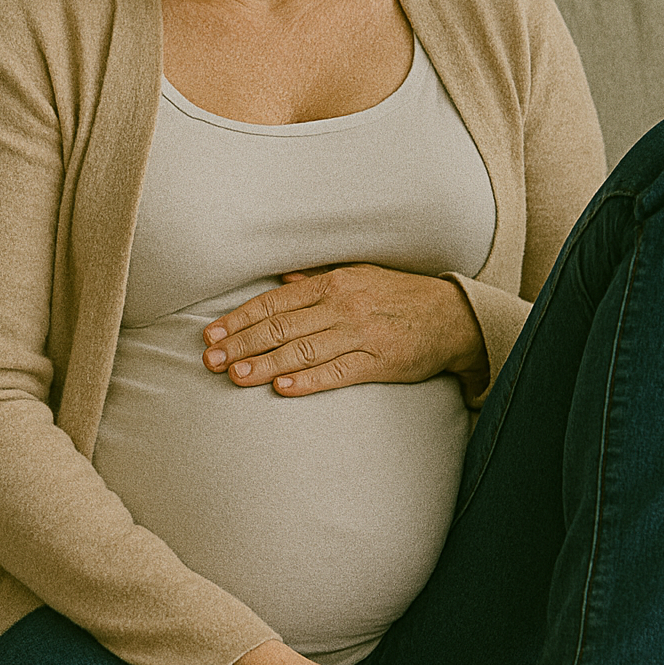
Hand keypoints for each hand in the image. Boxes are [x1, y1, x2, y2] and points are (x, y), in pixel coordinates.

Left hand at [201, 263, 487, 395]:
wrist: (452, 317)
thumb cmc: (400, 297)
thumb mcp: (360, 276)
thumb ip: (320, 280)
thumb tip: (284, 279)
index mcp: (333, 284)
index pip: (275, 302)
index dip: (241, 319)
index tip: (213, 335)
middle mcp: (342, 305)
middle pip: (281, 326)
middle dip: (242, 344)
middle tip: (211, 361)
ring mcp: (360, 334)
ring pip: (303, 350)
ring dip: (266, 364)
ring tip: (236, 376)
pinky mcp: (379, 362)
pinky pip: (338, 372)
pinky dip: (309, 380)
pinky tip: (283, 389)